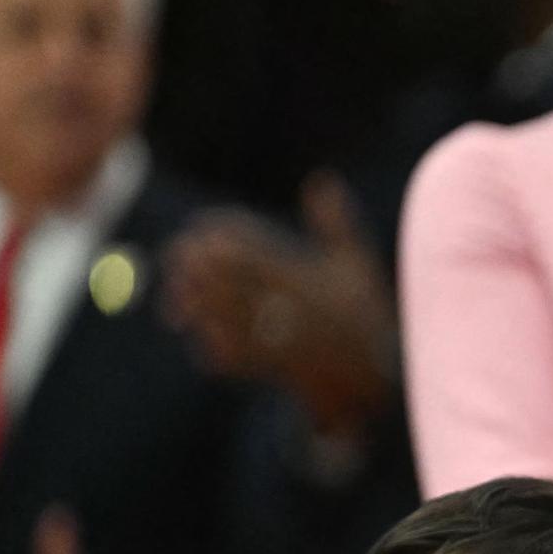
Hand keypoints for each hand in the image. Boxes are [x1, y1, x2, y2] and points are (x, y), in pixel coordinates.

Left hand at [162, 173, 396, 435]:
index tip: (201, 232)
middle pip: (226, 287)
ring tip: (175, 301)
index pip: (248, 254)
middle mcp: (287, 311)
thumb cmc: (366, 314)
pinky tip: (201, 334)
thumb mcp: (357, 264)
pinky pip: (231, 357)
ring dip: (195, 309)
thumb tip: (321, 178)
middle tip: (176, 258)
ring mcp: (277, 343)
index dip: (219, 242)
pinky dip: (211, 344)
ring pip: (221, 322)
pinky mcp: (271, 371)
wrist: (377, 375)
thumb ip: (335, 223)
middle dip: (197, 272)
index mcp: (304, 281)